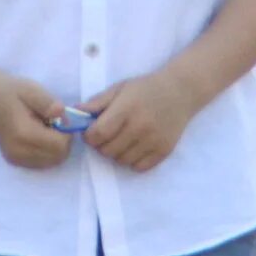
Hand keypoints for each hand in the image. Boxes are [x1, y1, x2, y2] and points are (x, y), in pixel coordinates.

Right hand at [0, 76, 72, 169]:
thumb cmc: (12, 91)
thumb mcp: (32, 89)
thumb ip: (48, 103)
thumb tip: (63, 113)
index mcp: (24, 133)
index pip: (59, 145)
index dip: (66, 132)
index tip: (61, 118)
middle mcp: (19, 151)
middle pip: (58, 157)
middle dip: (63, 141)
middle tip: (54, 123)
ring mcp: (16, 159)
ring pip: (51, 162)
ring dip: (56, 148)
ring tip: (46, 129)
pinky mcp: (14, 162)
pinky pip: (42, 163)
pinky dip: (47, 152)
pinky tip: (39, 137)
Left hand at [82, 70, 199, 172]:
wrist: (180, 92)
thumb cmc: (145, 88)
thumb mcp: (120, 88)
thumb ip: (97, 102)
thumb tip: (75, 112)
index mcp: (127, 109)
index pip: (99, 133)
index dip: (89, 136)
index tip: (90, 133)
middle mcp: (140, 127)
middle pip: (108, 150)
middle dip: (101, 145)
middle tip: (105, 136)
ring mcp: (153, 140)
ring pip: (122, 160)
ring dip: (116, 153)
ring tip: (120, 140)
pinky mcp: (163, 151)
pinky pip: (139, 167)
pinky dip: (132, 160)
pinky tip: (133, 147)